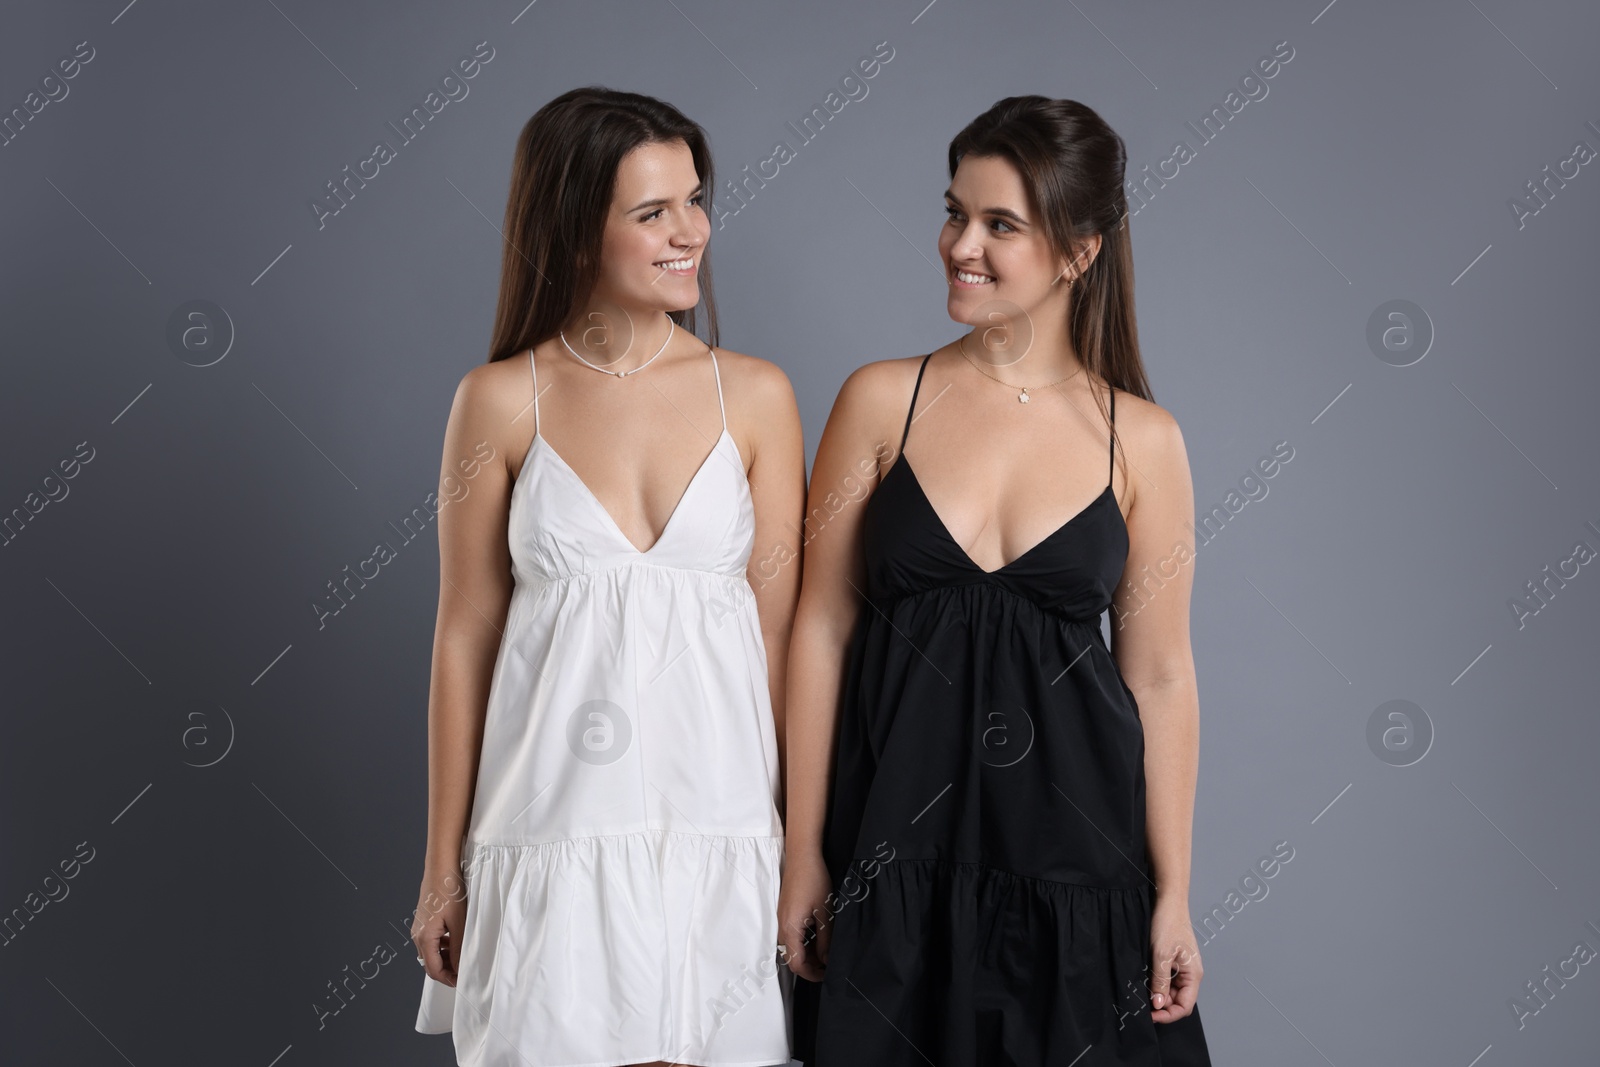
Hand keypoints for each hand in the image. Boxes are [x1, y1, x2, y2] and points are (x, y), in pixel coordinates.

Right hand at [412, 864, 468, 986]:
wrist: (441, 868)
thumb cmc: (450, 892)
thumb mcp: (459, 923)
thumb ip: (459, 948)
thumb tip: (461, 968)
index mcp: (424, 938)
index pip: (433, 970)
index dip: (449, 979)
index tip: (463, 982)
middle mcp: (417, 935)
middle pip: (431, 963)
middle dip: (448, 970)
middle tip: (466, 971)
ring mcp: (419, 928)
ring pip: (431, 952)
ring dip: (446, 958)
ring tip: (464, 956)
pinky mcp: (424, 921)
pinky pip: (432, 941)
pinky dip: (443, 946)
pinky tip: (457, 941)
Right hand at [777, 847, 832, 981]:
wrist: (802, 857)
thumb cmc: (814, 880)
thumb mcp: (825, 913)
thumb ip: (825, 940)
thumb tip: (826, 960)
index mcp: (790, 930)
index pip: (797, 964)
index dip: (811, 974)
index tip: (826, 975)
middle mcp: (782, 927)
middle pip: (793, 957)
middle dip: (811, 964)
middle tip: (830, 963)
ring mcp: (782, 919)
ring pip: (793, 946)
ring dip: (809, 952)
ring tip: (828, 948)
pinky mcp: (786, 912)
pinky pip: (793, 934)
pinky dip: (805, 940)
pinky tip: (819, 933)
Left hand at [1148, 898, 1201, 1022]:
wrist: (1167, 901)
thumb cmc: (1168, 924)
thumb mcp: (1161, 955)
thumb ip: (1160, 982)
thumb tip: (1159, 1004)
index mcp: (1193, 975)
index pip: (1185, 1006)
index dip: (1168, 1014)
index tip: (1151, 1014)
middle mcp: (1190, 973)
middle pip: (1178, 1000)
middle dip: (1161, 1004)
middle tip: (1142, 1002)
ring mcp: (1182, 967)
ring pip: (1171, 990)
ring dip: (1158, 993)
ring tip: (1141, 990)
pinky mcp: (1173, 960)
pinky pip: (1166, 979)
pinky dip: (1156, 982)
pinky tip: (1144, 979)